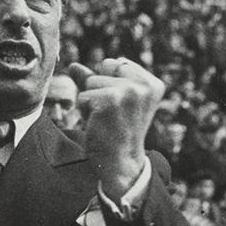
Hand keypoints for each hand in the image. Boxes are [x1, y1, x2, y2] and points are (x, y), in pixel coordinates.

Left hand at [69, 58, 164, 198]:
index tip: (121, 107)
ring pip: (91, 81)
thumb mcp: (112, 101)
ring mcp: (128, 91)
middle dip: (100, 87)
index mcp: (152, 83)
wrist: (120, 163)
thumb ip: (95, 79)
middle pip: (105, 67)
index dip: (110, 83)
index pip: (117, 63)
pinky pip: (83, 96)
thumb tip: (72, 65)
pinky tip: (98, 124)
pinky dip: (84, 110)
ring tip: (105, 119)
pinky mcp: (109, 100)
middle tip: (112, 113)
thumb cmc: (116, 132)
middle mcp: (144, 85)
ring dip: (91, 100)